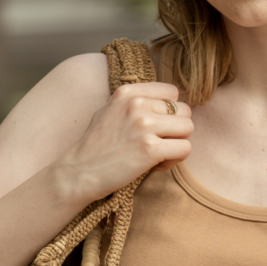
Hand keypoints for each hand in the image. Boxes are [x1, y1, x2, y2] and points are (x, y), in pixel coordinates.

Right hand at [59, 82, 192, 201]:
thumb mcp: (109, 111)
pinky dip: (174, 160)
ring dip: (177, 145)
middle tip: (157, 145)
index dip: (170, 113)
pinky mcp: (150, 148)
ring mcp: (144, 125)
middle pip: (184, 111)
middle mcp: (136, 104)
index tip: (155, 128)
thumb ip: (134, 102)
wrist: (78, 173)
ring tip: (157, 155)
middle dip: (175, 130)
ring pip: (188, 128)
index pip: (172, 92)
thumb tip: (166, 100)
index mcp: (127, 92)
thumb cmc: (95, 147)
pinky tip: (156, 165)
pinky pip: (185, 148)